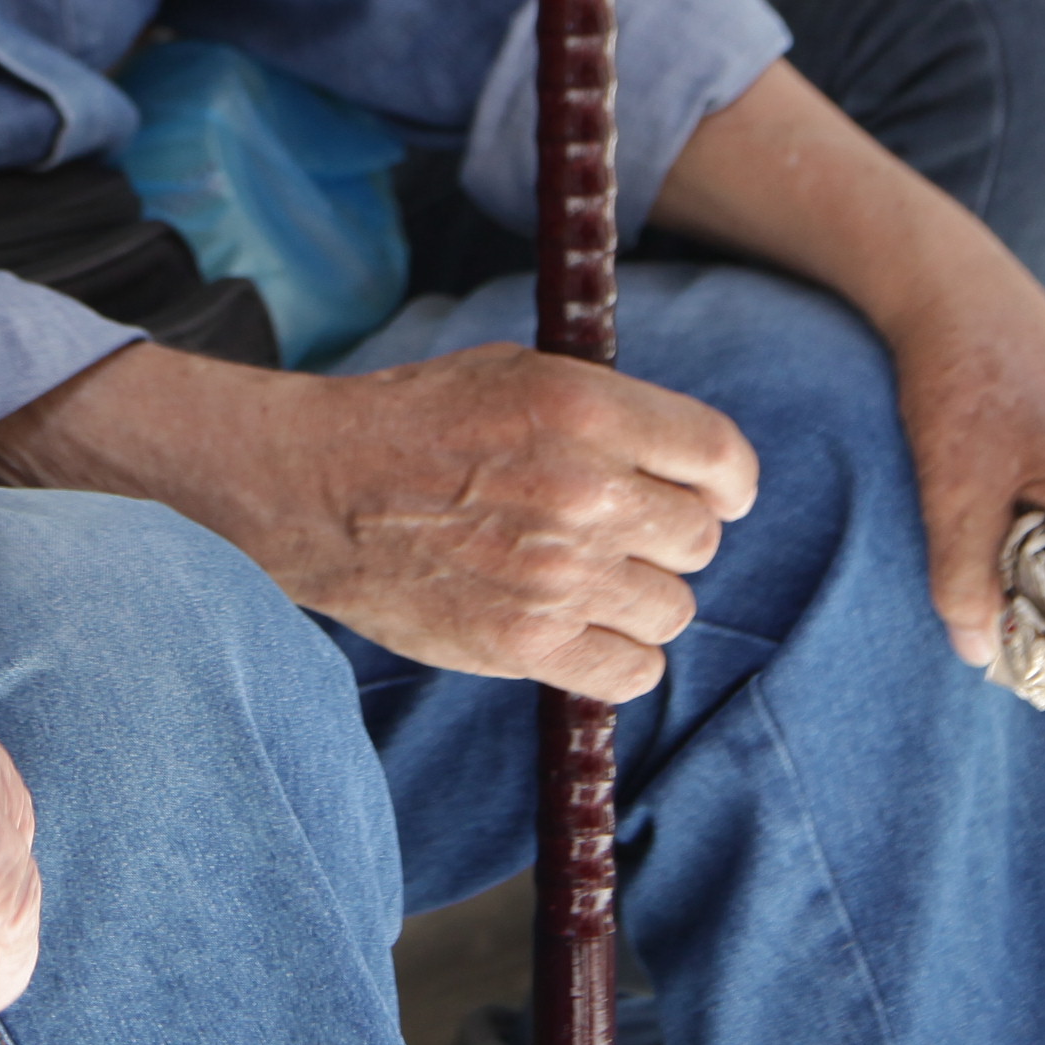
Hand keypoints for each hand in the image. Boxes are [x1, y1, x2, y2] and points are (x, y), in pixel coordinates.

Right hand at [0, 342, 757, 699]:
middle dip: (667, 536)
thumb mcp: (518, 373)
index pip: (722, 459)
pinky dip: (618, 657)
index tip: (715, 495)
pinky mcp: (527, 644)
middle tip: (617, 533)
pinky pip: (632, 671)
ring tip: (586, 578)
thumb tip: (696, 465)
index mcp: (586, 409)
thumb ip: (612, 412)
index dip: (727, 482)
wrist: (316, 487)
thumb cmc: (418, 422)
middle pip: (700, 539)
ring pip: (673, 609)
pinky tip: (579, 628)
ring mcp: (559, 574)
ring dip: (640, 598)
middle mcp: (584, 492)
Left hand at [866, 259, 1044, 667]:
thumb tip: (980, 655)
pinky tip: (1001, 466)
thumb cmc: (956, 384)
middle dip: (1044, 581)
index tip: (995, 613)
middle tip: (976, 540)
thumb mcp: (950, 495)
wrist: (956, 288)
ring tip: (985, 491)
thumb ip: (964, 584)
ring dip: (1042, 540)